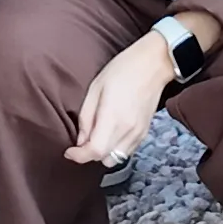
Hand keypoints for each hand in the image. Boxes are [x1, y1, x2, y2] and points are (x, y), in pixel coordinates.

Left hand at [66, 34, 176, 165]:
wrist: (153, 64)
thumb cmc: (123, 70)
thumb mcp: (95, 88)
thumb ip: (86, 117)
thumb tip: (81, 140)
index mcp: (113, 118)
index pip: (95, 151)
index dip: (79, 156)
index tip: (69, 151)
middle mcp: (128, 130)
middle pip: (105, 159)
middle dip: (90, 154)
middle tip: (82, 141)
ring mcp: (138, 133)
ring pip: (117, 159)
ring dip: (104, 153)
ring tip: (97, 136)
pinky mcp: (145, 132)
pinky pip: (127, 151)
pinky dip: (116, 149)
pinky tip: (111, 134)